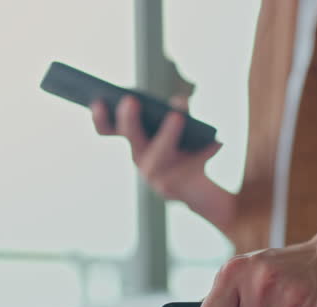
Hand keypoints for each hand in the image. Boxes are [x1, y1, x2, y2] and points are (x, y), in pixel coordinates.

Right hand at [90, 95, 221, 201]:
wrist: (201, 195)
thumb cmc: (188, 155)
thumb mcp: (181, 131)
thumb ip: (177, 114)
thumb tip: (179, 104)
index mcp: (136, 143)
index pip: (109, 129)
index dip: (100, 117)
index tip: (98, 100)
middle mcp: (140, 160)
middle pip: (130, 137)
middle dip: (129, 119)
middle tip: (130, 100)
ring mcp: (154, 177)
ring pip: (159, 153)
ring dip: (167, 134)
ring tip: (177, 116)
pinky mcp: (173, 188)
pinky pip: (188, 166)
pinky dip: (204, 153)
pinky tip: (218, 143)